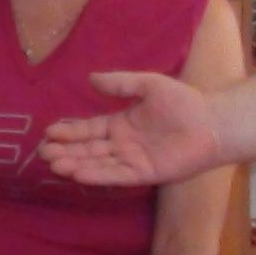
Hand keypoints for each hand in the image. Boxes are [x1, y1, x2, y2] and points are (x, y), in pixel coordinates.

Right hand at [42, 72, 221, 187]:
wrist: (212, 123)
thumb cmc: (184, 102)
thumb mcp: (149, 84)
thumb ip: (121, 84)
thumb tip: (90, 78)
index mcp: (121, 124)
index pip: (89, 129)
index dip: (69, 131)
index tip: (48, 131)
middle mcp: (122, 144)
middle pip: (88, 149)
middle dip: (65, 151)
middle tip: (43, 152)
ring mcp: (132, 161)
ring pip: (97, 164)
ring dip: (76, 164)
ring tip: (54, 164)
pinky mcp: (144, 174)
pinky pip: (116, 175)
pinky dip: (97, 175)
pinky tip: (79, 174)